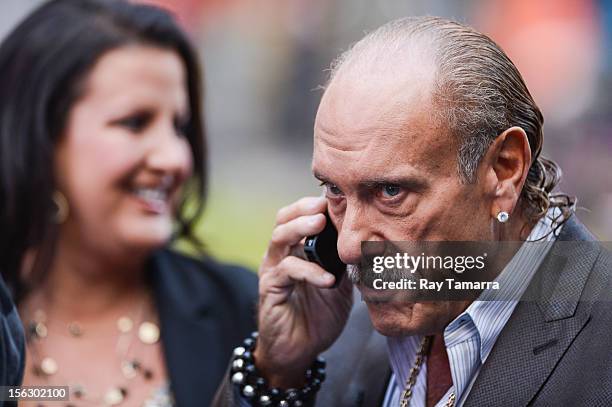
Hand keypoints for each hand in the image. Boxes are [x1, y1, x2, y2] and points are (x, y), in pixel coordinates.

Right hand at [254, 196, 352, 387]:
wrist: (298, 351)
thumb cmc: (318, 316)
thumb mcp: (339, 285)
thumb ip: (345, 263)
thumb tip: (370, 244)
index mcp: (295, 249)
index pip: (298, 216)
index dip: (314, 205)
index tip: (338, 198)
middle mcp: (280, 255)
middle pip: (283, 219)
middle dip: (304, 209)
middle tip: (324, 206)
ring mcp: (273, 270)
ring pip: (279, 238)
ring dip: (300, 228)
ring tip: (320, 225)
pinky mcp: (270, 289)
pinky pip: (287, 271)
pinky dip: (309, 271)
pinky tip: (328, 279)